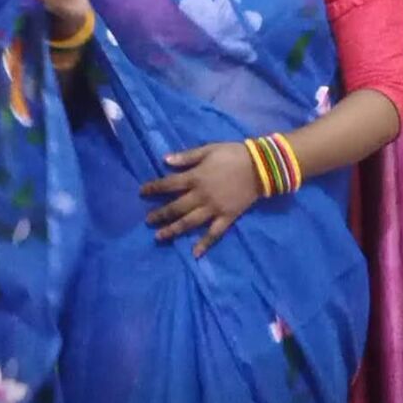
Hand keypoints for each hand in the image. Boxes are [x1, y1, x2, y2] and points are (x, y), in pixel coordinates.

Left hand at [141, 142, 260, 257]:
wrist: (260, 166)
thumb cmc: (232, 154)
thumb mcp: (208, 149)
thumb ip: (187, 157)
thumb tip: (165, 160)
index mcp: (195, 177)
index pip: (169, 184)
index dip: (154, 188)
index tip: (142, 193)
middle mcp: (201, 195)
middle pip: (176, 207)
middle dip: (160, 214)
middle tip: (147, 221)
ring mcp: (214, 208)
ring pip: (190, 222)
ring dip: (173, 230)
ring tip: (159, 237)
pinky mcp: (227, 217)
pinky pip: (214, 233)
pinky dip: (204, 244)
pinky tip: (194, 253)